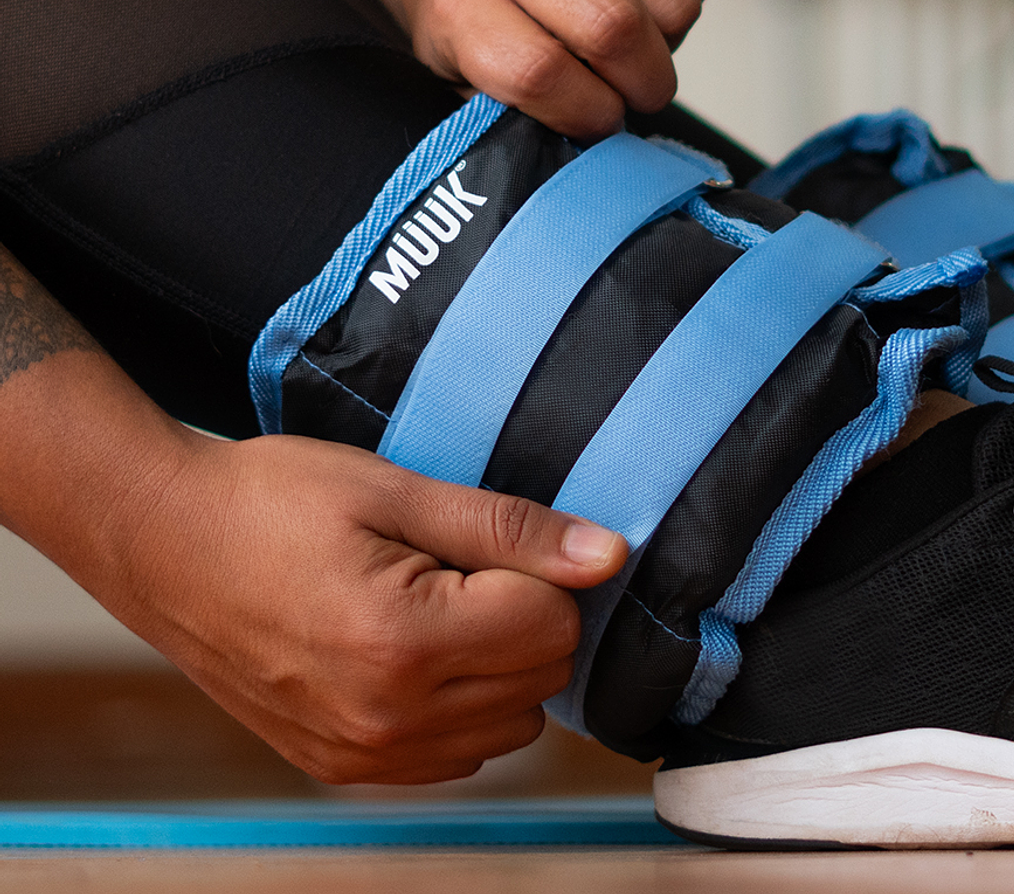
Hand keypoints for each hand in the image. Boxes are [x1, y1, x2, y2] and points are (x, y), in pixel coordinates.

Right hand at [112, 433, 627, 784]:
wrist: (161, 540)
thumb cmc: (270, 500)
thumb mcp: (398, 490)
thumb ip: (511, 530)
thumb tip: (607, 556)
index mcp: (403, 644)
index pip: (555, 623)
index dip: (536, 569)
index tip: (477, 540)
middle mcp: (386, 721)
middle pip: (541, 678)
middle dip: (522, 614)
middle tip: (448, 565)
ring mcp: (361, 756)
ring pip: (511, 725)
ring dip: (497, 664)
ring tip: (427, 603)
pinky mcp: (341, 768)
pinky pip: (457, 756)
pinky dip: (460, 704)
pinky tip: (411, 649)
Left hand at [392, 0, 716, 138]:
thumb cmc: (470, 14)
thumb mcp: (463, 77)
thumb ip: (521, 114)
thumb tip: (599, 151)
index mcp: (464, 4)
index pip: (540, 73)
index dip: (587, 113)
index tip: (596, 120)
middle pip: (616, 27)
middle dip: (645, 83)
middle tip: (634, 92)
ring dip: (670, 39)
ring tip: (635, 39)